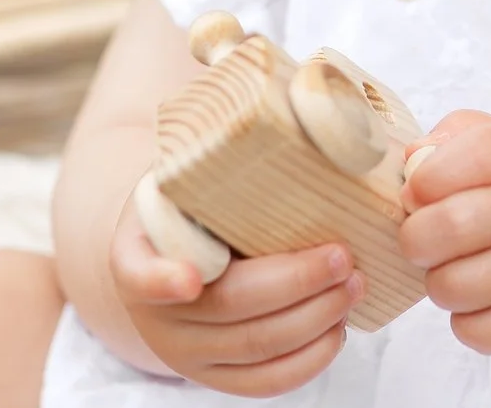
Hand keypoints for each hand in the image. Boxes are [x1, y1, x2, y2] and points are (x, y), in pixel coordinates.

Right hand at [107, 187, 362, 395]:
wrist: (166, 255)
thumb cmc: (189, 206)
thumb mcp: (182, 177)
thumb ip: (211, 162)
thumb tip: (282, 110)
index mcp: (135, 255)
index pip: (139, 272)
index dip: (163, 280)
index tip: (192, 280)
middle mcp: (154, 314)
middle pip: (230, 307)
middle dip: (296, 283)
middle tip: (343, 256)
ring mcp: (185, 353)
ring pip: (256, 347)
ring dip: (316, 318)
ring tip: (354, 284)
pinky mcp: (216, 377)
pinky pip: (265, 383)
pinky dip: (309, 360)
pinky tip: (338, 328)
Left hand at [398, 110, 490, 354]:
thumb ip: (468, 137)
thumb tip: (412, 161)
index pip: (481, 153)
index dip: (432, 173)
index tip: (418, 189)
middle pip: (454, 225)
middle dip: (416, 236)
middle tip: (423, 239)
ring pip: (456, 285)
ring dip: (438, 282)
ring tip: (455, 271)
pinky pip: (479, 331)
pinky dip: (464, 321)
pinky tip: (483, 301)